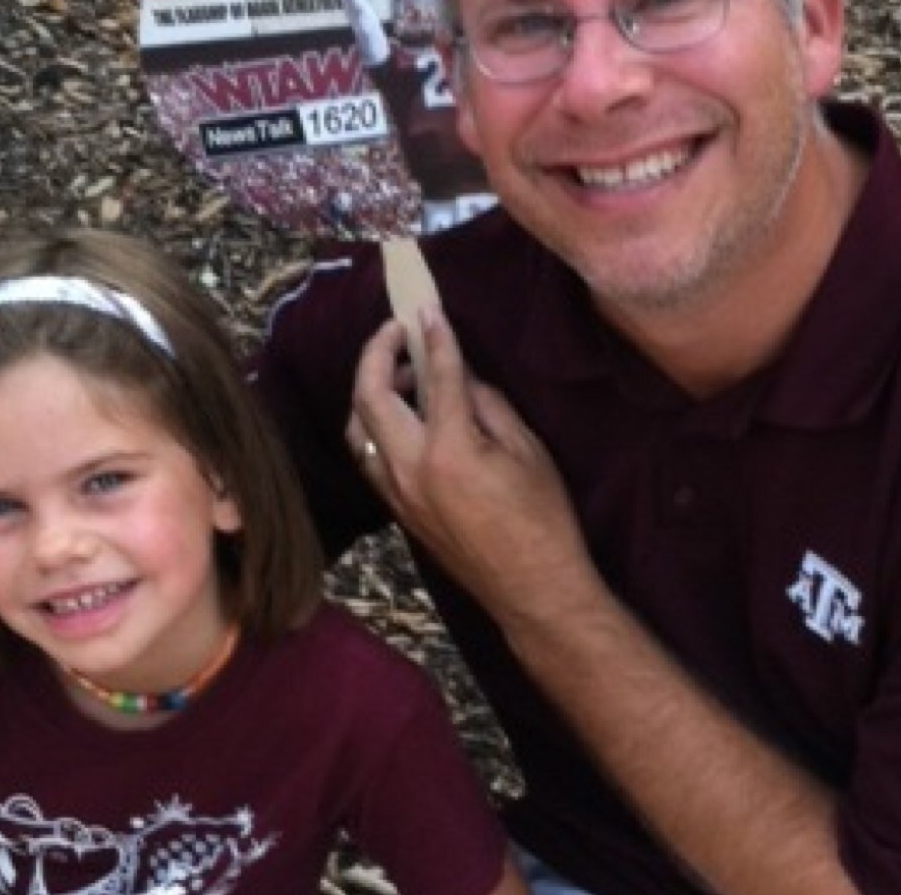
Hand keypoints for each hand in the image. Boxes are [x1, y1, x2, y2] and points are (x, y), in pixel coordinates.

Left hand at [347, 307, 601, 623]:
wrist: (533, 590)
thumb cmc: (543, 519)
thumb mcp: (526, 449)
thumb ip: (486, 403)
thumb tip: (458, 373)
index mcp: (448, 450)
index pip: (434, 377)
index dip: (433, 337)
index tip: (428, 309)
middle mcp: (409, 469)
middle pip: (370, 397)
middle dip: (377, 354)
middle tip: (396, 330)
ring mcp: (397, 492)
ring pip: (358, 428)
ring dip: (371, 390)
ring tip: (402, 372)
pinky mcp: (397, 509)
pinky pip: (368, 455)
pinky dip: (375, 424)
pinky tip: (402, 413)